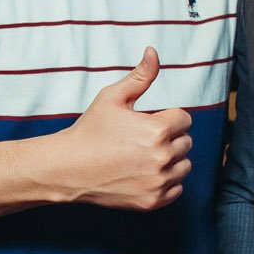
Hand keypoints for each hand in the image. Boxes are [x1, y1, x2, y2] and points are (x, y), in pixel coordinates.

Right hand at [51, 47, 192, 211]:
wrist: (68, 169)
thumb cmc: (89, 131)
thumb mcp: (112, 98)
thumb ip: (140, 76)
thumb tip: (153, 52)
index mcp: (157, 130)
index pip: (184, 119)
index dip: (165, 118)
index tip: (147, 122)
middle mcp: (162, 157)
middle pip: (186, 142)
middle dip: (169, 138)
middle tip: (141, 140)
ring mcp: (158, 182)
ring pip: (184, 166)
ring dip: (170, 160)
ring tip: (143, 156)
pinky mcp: (153, 201)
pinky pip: (176, 189)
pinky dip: (166, 182)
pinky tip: (144, 173)